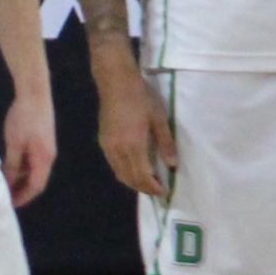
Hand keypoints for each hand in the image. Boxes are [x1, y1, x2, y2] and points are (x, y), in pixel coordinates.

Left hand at [2, 89, 56, 207]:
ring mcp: (46, 147)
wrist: (34, 92)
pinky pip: (32, 159)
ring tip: (4, 182)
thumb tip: (8, 182)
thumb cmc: (24, 118)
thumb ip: (12, 165)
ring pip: (33, 169)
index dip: (23, 197)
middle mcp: (48, 156)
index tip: (10, 204)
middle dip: (21, 190)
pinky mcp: (42, 139)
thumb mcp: (14, 144)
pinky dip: (21, 166)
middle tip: (5, 196)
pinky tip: (8, 165)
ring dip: (20, 177)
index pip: (36, 186)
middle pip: (36, 179)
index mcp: (44, 159)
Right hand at [95, 59, 175, 198]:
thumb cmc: (141, 97)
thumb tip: (172, 164)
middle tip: (157, 190)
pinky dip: (124, 172)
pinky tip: (134, 168)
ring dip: (133, 182)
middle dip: (144, 188)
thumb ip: (165, 143)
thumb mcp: (159, 118)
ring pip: (119, 173)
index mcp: (134, 145)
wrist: (116, 82)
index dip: (153, 187)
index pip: (143, 175)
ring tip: (147, 182)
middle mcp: (118, 150)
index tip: (164, 191)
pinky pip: (114, 164)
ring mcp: (108, 147)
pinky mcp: (103, 141)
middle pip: (130, 178)